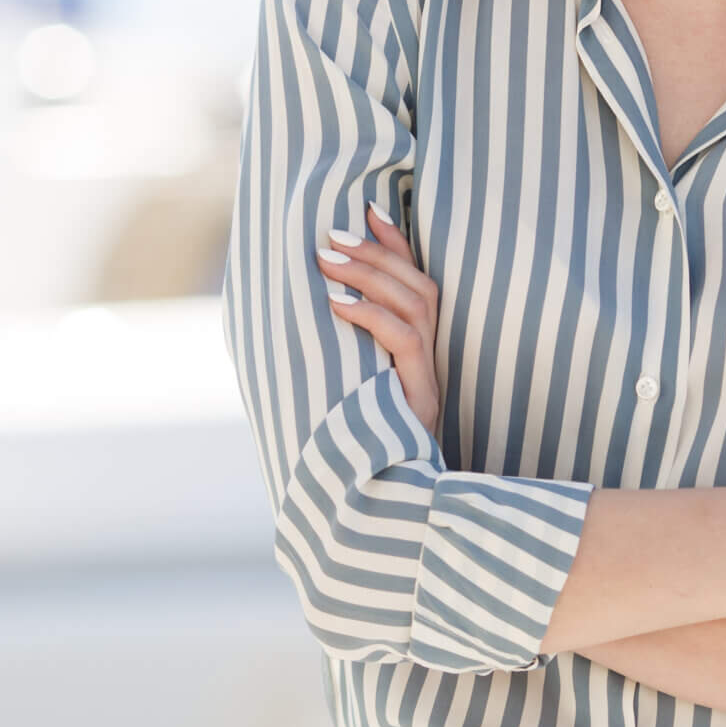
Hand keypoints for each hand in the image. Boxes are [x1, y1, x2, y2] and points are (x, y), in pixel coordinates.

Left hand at [317, 205, 442, 439]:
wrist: (383, 519)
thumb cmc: (355, 460)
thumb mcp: (342, 400)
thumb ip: (334, 362)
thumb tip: (294, 321)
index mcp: (418, 361)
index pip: (417, 286)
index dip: (396, 244)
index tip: (367, 207)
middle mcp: (431, 367)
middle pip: (421, 288)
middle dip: (377, 253)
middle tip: (329, 234)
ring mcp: (430, 384)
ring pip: (417, 307)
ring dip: (370, 275)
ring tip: (326, 257)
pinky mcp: (423, 403)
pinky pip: (405, 343)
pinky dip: (371, 316)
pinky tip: (337, 303)